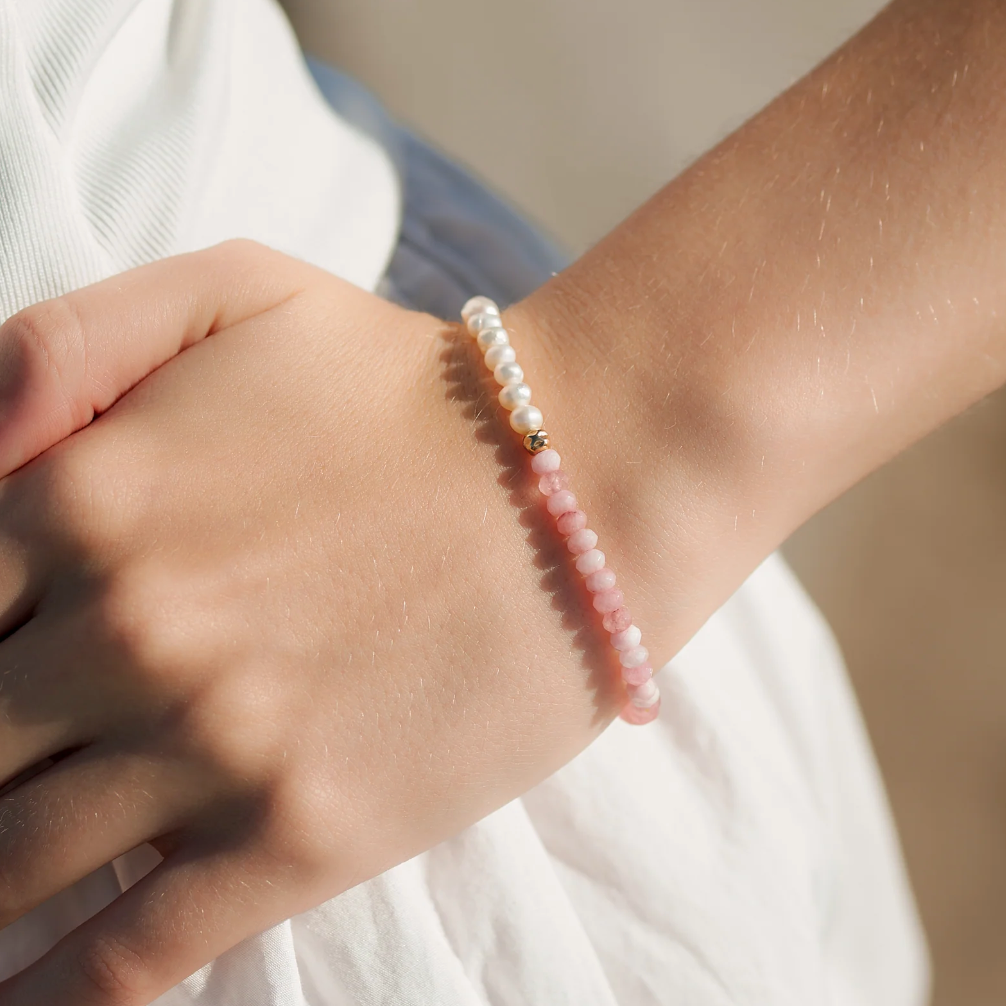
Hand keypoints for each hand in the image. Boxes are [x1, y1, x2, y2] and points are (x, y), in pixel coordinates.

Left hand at [0, 241, 639, 1003]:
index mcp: (87, 495)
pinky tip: (34, 992)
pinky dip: (54, 991)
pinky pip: (125, 960)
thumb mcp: (237, 293)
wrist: (590, 478)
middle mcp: (127, 632)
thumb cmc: (411, 384)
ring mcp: (214, 745)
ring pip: (8, 869)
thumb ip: (62, 341)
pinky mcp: (302, 833)